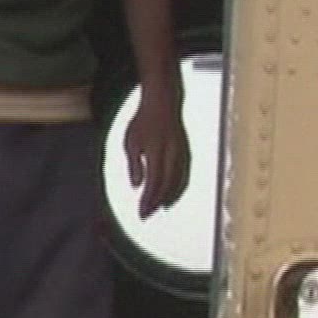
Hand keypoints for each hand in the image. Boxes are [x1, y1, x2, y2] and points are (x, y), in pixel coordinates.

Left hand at [123, 86, 188, 218]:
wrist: (164, 103)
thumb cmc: (143, 122)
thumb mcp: (131, 142)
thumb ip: (134, 165)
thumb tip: (136, 186)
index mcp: (156, 151)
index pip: (154, 182)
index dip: (148, 200)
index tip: (141, 212)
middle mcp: (172, 154)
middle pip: (166, 185)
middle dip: (156, 202)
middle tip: (146, 214)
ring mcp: (181, 153)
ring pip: (178, 181)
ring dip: (168, 197)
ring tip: (157, 208)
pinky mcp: (186, 152)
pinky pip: (184, 174)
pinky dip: (178, 187)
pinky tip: (170, 195)